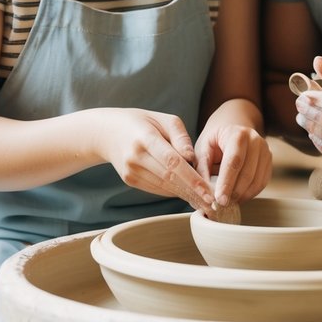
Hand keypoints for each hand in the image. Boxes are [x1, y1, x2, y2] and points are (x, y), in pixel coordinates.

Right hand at [99, 108, 214, 211]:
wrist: (108, 132)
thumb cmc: (144, 122)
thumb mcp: (164, 119)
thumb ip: (181, 137)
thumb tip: (192, 158)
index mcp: (145, 137)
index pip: (172, 161)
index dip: (191, 178)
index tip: (208, 190)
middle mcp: (135, 156)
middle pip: (169, 177)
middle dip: (192, 191)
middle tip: (212, 202)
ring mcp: (130, 170)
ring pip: (163, 186)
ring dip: (184, 195)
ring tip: (204, 202)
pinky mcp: (129, 180)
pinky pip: (155, 188)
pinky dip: (172, 192)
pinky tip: (188, 194)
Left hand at [195, 118, 272, 206]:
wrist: (232, 125)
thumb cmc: (215, 139)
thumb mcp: (203, 147)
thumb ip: (202, 168)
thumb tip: (205, 192)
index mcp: (237, 134)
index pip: (233, 162)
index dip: (227, 183)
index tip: (219, 199)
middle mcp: (255, 140)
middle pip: (247, 173)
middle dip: (234, 192)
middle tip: (222, 204)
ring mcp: (265, 150)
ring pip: (257, 180)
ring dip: (243, 195)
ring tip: (229, 202)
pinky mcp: (269, 160)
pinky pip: (262, 182)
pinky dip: (251, 193)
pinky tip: (239, 197)